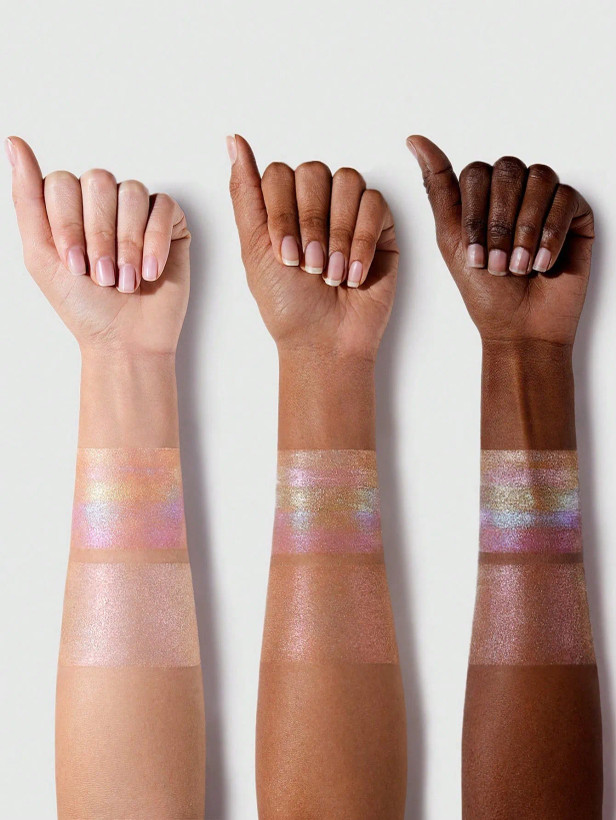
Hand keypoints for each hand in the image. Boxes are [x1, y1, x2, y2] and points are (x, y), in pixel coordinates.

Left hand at [6, 137, 189, 355]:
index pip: (62, 182)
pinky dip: (155, 241)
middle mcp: (102, 203)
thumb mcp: (40, 255)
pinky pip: (163, 207)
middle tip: (102, 275)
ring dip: (127, 244)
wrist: (126, 340)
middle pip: (98, 181)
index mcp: (68, 207)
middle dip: (99, 235)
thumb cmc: (84, 307)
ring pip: (131, 192)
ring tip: (127, 279)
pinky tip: (150, 271)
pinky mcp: (170, 222)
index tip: (74, 265)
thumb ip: (26, 199)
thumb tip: (14, 144)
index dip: (68, 224)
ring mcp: (137, 210)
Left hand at [228, 135, 397, 362]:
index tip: (283, 254)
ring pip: (348, 181)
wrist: (324, 341)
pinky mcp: (381, 227)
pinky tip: (354, 273)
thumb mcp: (253, 248)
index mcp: (282, 205)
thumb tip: (233, 140)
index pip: (281, 173)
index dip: (282, 212)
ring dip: (337, 233)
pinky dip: (362, 240)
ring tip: (331, 273)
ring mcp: (349, 212)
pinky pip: (375, 204)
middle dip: (311, 223)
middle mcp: (316, 202)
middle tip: (308, 266)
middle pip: (314, 172)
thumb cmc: (287, 304)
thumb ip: (245, 193)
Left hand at [407, 136, 593, 345]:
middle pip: (508, 171)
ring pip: (539, 179)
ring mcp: (545, 199)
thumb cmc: (485, 292)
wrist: (520, 328)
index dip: (475, 216)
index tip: (473, 257)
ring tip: (520, 267)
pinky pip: (567, 199)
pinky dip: (551, 234)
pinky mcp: (575, 212)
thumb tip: (416, 141)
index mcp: (482, 195)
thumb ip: (438, 188)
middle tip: (499, 265)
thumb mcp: (450, 239)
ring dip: (525, 229)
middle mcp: (514, 191)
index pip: (477, 174)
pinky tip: (542, 263)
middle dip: (500, 224)